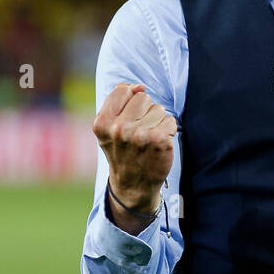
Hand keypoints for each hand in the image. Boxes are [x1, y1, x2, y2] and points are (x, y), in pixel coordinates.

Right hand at [92, 82, 176, 225]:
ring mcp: (140, 135)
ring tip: (148, 140)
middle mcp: (119, 129)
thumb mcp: (109, 127)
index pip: (123, 90)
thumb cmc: (123, 151)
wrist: (133, 185)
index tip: (128, 118)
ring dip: (157, 122)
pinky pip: (171, 120)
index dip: (129, 102)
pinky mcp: (160, 141)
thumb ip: (119, 102)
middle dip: (144, 111)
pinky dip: (168, 131)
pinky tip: (159, 145)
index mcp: (102, 123)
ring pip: (159, 109)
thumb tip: (139, 87)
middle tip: (139, 132)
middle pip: (143, 97)